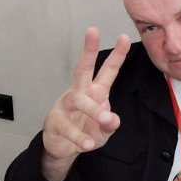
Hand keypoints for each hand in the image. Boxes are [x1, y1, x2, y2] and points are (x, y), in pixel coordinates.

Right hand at [41, 27, 130, 180]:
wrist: (63, 149)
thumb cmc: (86, 130)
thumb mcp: (104, 130)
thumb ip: (111, 124)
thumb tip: (113, 119)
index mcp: (95, 91)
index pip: (108, 70)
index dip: (117, 54)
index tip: (125, 36)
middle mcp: (80, 93)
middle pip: (82, 67)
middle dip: (88, 49)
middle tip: (93, 31)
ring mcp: (66, 106)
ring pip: (78, 100)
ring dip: (94, 109)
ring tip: (107, 119)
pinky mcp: (56, 122)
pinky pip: (68, 128)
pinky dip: (80, 137)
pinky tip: (88, 144)